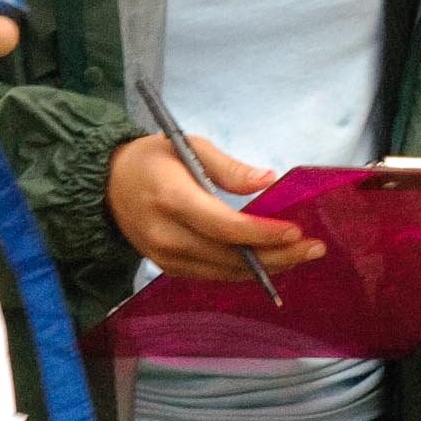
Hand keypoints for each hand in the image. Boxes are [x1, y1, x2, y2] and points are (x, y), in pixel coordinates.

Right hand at [108, 134, 321, 281]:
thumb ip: (229, 167)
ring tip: (303, 255)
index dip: (262, 233)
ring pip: (225, 272)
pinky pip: (214, 275)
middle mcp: (167, 235)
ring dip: (268, 267)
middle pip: (230, 256)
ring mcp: (166, 257)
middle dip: (277, 255)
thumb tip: (267, 180)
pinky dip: (245, 271)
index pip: (224, 226)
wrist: (106, 185)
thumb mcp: (189, 146)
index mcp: (172, 199)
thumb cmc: (152, 159)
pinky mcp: (169, 268)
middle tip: (315, 248)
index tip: (295, 231)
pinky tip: (273, 261)